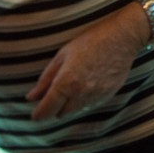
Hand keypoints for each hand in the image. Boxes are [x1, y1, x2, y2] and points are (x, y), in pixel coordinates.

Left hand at [27, 12, 142, 120]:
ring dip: (71, 104)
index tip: (35, 113)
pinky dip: (85, 99)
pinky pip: (91, 105)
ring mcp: (96, 96)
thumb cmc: (91, 41)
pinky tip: (89, 82)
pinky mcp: (108, 95)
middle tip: (56, 92)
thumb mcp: (62, 55)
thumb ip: (45, 79)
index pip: (46, 111)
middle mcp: (80, 94)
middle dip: (55, 107)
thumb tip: (31, 97)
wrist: (122, 37)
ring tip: (75, 83)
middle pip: (60, 114)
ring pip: (76, 111)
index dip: (38, 114)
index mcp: (66, 83)